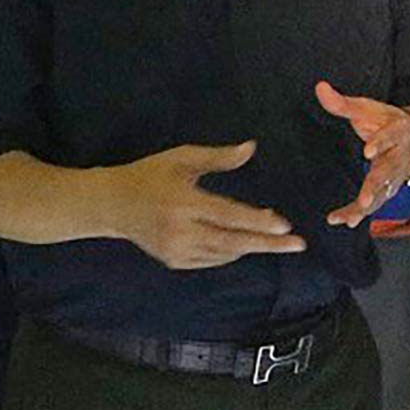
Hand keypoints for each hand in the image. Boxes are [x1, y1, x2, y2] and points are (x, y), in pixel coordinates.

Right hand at [103, 141, 303, 269]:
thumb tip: (251, 148)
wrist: (112, 205)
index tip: (284, 224)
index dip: (258, 222)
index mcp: (183, 203)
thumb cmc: (149, 175)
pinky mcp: (174, 261)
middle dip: (268, 244)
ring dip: (252, 246)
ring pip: (224, 254)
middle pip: (232, 242)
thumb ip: (218, 157)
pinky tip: (245, 242)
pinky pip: (212, 260)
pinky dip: (231, 252)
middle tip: (297, 245)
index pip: (229, 216)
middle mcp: (180, 231)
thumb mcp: (182, 158)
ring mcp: (176, 250)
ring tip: (277, 239)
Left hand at [315, 82, 409, 227]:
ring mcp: (395, 176)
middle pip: (388, 172)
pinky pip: (375, 203)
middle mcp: (399, 156)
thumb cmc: (386, 121)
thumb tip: (319, 86)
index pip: (390, 137)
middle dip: (376, 187)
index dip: (380, 143)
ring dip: (368, 206)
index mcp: (397, 132)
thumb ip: (343, 103)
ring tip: (352, 218)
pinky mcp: (389, 188)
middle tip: (365, 200)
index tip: (368, 151)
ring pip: (383, 193)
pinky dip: (360, 213)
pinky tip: (345, 221)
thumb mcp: (368, 108)